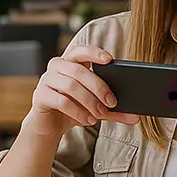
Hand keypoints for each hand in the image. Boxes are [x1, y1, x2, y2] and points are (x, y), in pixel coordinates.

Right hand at [24, 45, 139, 137]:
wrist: (48, 125)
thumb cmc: (73, 109)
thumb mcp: (96, 109)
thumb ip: (114, 110)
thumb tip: (137, 117)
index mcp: (71, 62)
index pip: (82, 51)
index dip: (95, 53)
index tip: (109, 59)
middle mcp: (57, 66)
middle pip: (80, 71)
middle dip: (99, 87)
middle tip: (112, 102)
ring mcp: (46, 80)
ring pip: (70, 85)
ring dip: (88, 101)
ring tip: (99, 114)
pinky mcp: (40, 96)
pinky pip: (60, 100)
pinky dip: (77, 111)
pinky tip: (87, 119)